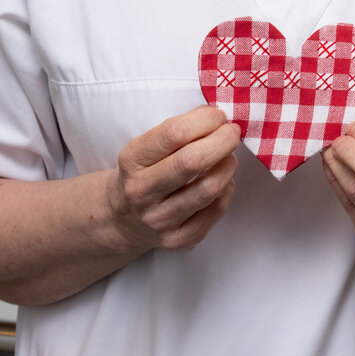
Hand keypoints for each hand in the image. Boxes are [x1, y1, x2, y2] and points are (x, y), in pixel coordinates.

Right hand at [105, 105, 240, 252]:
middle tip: (233, 133)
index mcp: (132, 161)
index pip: (173, 133)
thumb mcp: (147, 147)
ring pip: (209, 188)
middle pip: (193, 161)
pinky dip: (226, 189)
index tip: (218, 116)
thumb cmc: (144, 172)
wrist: (121, 218)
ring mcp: (159, 220)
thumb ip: (179, 130)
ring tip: (228, 156)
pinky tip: (220, 182)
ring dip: (228, 165)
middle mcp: (141, 192)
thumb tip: (216, 116)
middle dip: (223, 140)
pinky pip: (217, 209)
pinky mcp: (178, 239)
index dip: (205, 120)